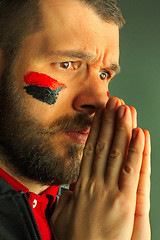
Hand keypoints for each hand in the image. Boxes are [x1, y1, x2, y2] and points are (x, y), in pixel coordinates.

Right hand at [50, 97, 150, 239]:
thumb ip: (66, 197)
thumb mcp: (63, 215)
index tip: (99, 115)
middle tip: (113, 102)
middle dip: (109, 122)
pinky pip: (132, 171)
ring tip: (125, 109)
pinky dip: (136, 151)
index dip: (95, 131)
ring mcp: (110, 190)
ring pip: (117, 153)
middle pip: (103, 146)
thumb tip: (68, 186)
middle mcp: (95, 183)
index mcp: (82, 185)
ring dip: (122, 129)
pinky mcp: (125, 201)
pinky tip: (140, 134)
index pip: (89, 150)